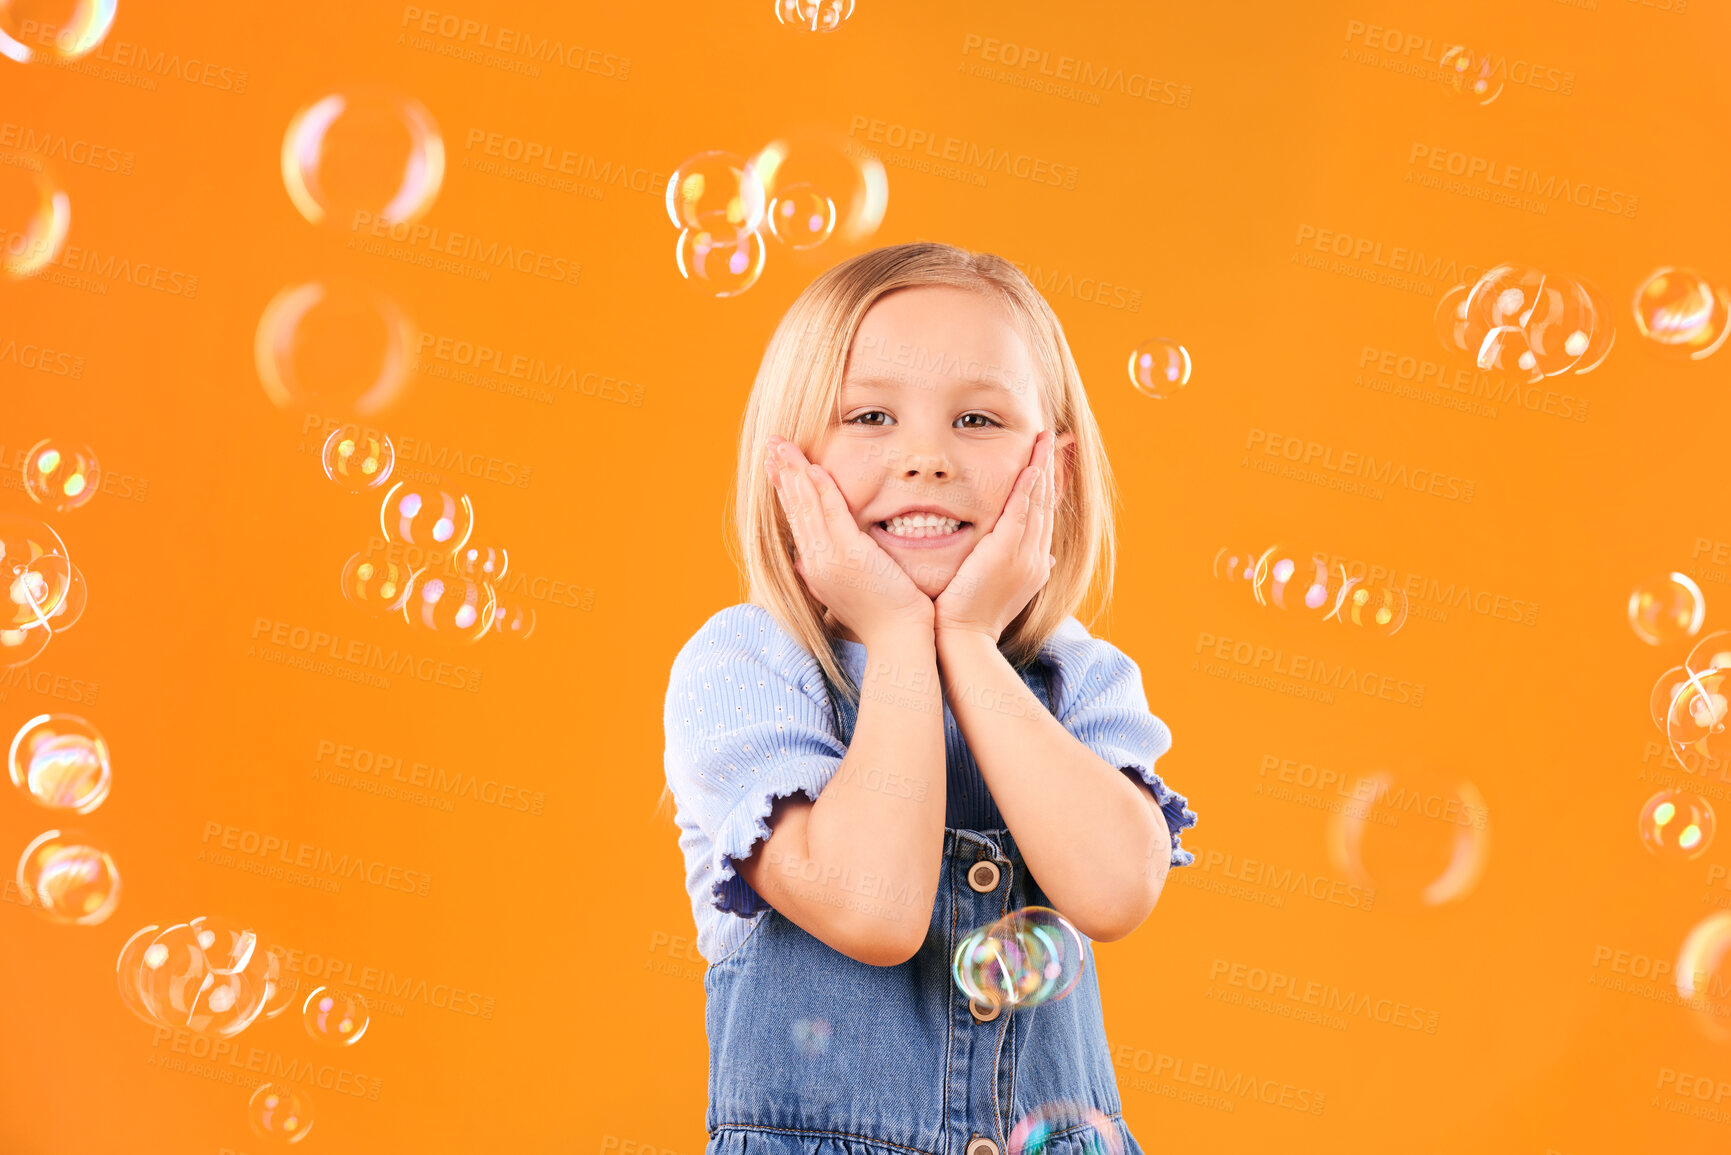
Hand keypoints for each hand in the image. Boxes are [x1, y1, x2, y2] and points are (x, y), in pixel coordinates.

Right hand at [765, 435, 934, 640]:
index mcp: (814, 569)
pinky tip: (814, 469)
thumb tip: (802, 564)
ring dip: (794, 473)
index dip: (784, 491)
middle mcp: (815, 562)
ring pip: (806, 508)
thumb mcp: (844, 593)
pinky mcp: (850, 556)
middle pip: (793, 509)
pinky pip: (832, 515)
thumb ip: (822, 575)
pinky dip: (820, 490)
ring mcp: (829, 558)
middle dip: (781, 474)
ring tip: (782, 447)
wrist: (897, 639)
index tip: (775, 467)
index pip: (795, 521)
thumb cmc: (881, 617)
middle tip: (771, 444)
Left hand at [934, 430, 1058, 640]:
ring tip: (1044, 440)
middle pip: (1046, 504)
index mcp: (1035, 565)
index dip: (1047, 487)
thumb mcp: (1002, 590)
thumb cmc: (973, 618)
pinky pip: (1021, 513)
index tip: (1048, 461)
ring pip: (1037, 503)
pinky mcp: (1006, 553)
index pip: (1043, 517)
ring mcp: (1024, 556)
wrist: (965, 640)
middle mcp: (1036, 558)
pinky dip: (1027, 489)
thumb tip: (1048, 560)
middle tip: (1051, 438)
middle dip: (1050, 468)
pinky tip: (1031, 467)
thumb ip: (1020, 570)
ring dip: (1041, 468)